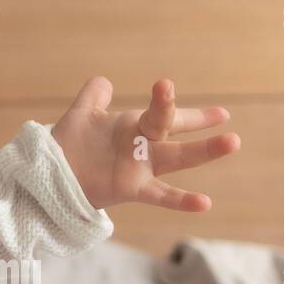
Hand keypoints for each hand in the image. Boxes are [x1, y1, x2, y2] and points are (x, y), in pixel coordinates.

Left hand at [50, 77, 239, 210]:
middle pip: (172, 128)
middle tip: (222, 114)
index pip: (168, 115)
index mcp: (134, 126)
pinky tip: (205, 202)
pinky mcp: (131, 188)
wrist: (52, 174)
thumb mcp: (82, 114)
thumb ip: (94, 96)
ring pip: (176, 157)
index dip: (191, 112)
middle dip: (196, 121)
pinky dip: (182, 200)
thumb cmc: (69, 145)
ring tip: (231, 141)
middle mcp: (143, 146)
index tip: (222, 113)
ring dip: (203, 151)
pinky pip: (160, 195)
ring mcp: (140, 167)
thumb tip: (105, 80)